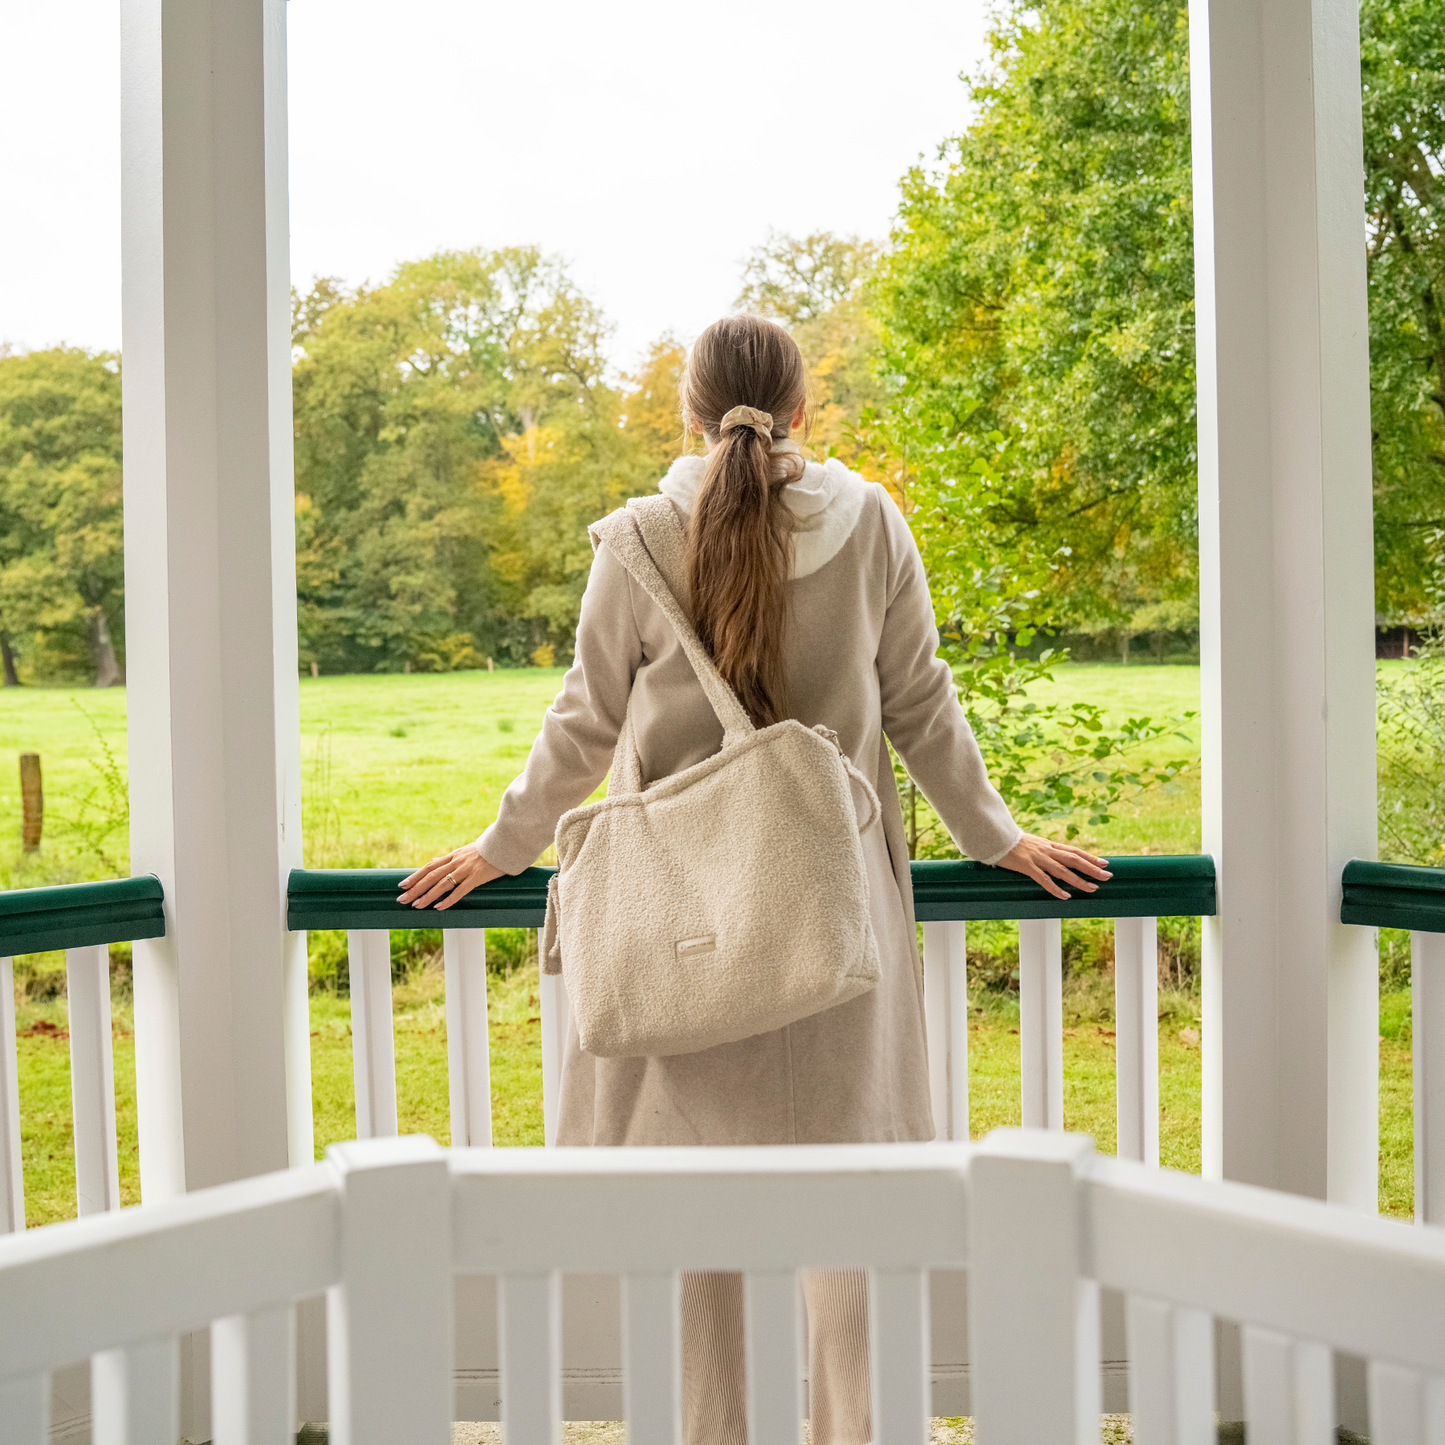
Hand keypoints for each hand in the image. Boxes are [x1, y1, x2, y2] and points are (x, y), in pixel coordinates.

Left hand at [398, 844, 503, 910]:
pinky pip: (460, 890)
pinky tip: (439, 907)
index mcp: (453, 856)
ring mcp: (466, 869)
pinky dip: (448, 899)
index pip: (429, 867)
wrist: (506, 843)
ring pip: (442, 884)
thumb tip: (433, 861)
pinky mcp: (477, 877)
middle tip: (402, 899)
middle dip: (415, 888)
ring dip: (428, 895)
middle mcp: (456, 862)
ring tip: (416, 906)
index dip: (415, 876)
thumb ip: (449, 858)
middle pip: (431, 876)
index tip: (402, 885)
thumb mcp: (465, 851)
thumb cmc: (488, 849)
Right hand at [995, 833, 1111, 899]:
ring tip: (1092, 888)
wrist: (994, 836)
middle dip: (1092, 868)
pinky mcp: (1027, 866)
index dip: (1090, 857)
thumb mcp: (1032, 844)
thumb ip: (1043, 850)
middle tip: (1107, 876)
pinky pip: (1044, 879)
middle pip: (1074, 859)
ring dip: (1079, 880)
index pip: (1074, 851)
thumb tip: (1053, 858)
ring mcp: (1037, 858)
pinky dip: (1056, 888)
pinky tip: (1065, 896)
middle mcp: (1047, 850)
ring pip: (1063, 870)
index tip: (1104, 863)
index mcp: (1049, 845)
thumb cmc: (1011, 842)